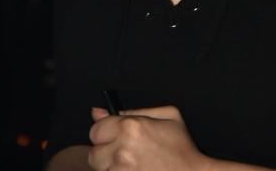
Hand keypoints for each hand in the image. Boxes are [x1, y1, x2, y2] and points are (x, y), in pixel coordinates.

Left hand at [88, 105, 209, 170]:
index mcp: (131, 127)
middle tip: (125, 153)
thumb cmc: (181, 147)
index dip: (105, 133)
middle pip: (93, 153)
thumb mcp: (167, 116)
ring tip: (132, 165)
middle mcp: (122, 150)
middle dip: (105, 152)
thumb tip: (98, 111)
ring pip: (100, 170)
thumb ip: (133, 110)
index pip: (96, 129)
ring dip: (111, 168)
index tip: (115, 137)